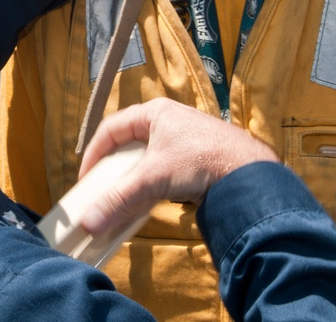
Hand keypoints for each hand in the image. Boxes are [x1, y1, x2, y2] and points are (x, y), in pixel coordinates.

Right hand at [78, 99, 279, 235]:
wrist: (249, 173)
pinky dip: (152, 184)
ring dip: (133, 179)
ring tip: (123, 197)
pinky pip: (163, 169)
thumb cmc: (201, 161)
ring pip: (147, 158)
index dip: (94, 153)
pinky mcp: (196, 157)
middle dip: (114, 169)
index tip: (86, 179)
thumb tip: (89, 222)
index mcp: (154, 112)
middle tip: (102, 189)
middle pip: (129, 143)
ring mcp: (184, 138)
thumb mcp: (154, 178)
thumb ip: (120, 199)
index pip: (112, 129)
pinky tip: (149, 201)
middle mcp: (168, 120)